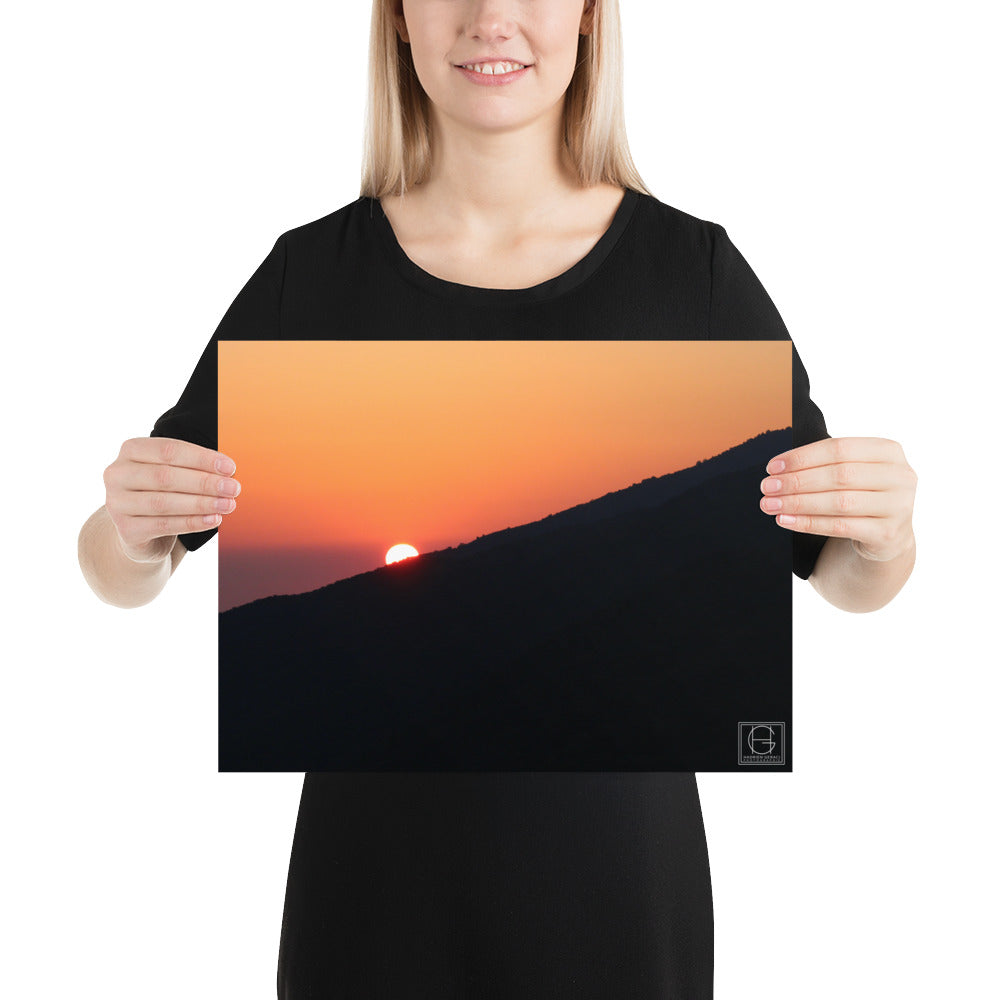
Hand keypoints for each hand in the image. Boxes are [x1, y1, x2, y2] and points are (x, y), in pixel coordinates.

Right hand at [103, 437, 239, 561]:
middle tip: (233, 488)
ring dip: (201, 503)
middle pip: (165, 476)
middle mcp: (117, 474)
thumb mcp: (174, 473)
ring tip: (228, 505)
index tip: (230, 467)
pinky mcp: (126, 529)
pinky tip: (214, 520)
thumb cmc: (164, 492)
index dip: (201, 458)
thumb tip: (229, 471)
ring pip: (164, 502)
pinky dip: (192, 522)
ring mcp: (117, 503)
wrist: (140, 531)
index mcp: (131, 450)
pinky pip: (164, 525)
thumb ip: (194, 467)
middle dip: (204, 482)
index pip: (168, 450)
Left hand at [759, 437, 916, 561]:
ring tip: (770, 504)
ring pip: (839, 502)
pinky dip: (808, 523)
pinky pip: (841, 527)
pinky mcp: (888, 534)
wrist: (886, 535)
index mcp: (889, 451)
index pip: (839, 448)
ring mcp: (898, 506)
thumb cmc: (861, 495)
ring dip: (798, 503)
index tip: (772, 466)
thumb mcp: (853, 472)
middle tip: (767, 487)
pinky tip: (785, 520)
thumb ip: (826, 463)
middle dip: (796, 481)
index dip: (803, 457)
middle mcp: (900, 476)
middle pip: (839, 475)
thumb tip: (778, 469)